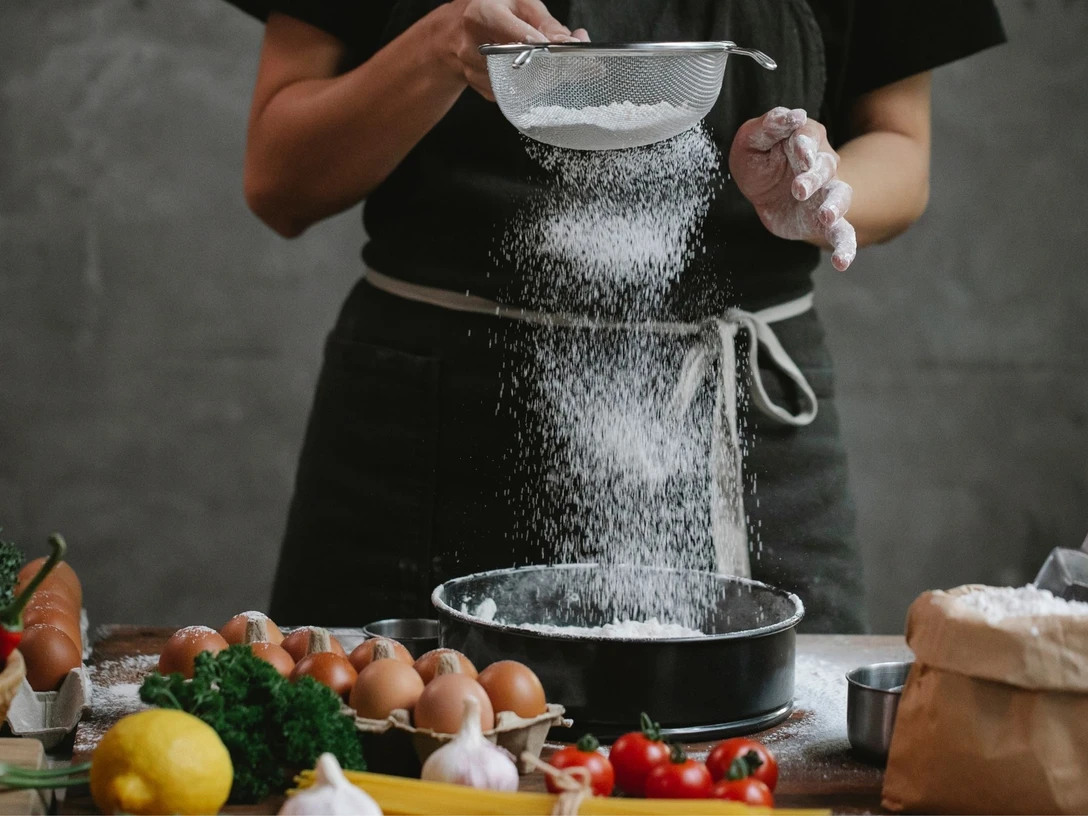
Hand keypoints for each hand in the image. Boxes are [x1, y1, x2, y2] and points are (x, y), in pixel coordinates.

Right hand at [443, 0, 589, 100]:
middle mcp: (474, 47)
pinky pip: (517, 91)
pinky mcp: (484, 90)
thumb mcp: (518, 3)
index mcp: (481, 16)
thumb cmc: (491, 10)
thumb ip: (545, 22)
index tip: (568, 48)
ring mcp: (475, 73)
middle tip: (578, 64)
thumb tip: (572, 42)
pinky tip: (532, 69)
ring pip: (523, 82)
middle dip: (553, 64)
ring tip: (551, 61)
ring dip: (546, 74)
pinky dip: (532, 83)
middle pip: (522, 64)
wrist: (455, 32)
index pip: (515, 36)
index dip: (543, 45)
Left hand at [729, 108, 856, 270]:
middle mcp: (821, 165)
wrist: (763, 191)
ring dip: (835, 205)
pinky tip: (842, 262)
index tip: (799, 149)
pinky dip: (845, 247)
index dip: (804, 143)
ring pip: (840, 195)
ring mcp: (826, 193)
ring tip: (827, 216)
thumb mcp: (752, 141)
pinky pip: (842, 233)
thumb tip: (792, 115)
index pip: (807, 137)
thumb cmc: (759, 160)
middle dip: (813, 176)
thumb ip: (768, 126)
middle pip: (824, 166)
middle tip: (798, 188)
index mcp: (803, 140)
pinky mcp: (824, 220)